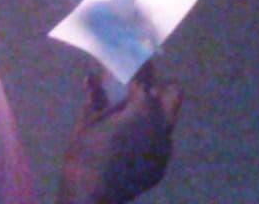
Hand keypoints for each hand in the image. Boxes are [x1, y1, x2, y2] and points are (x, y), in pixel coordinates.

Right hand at [56, 62, 181, 203]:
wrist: (90, 198)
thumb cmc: (85, 155)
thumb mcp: (86, 122)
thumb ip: (95, 97)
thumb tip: (91, 76)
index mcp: (143, 108)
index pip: (144, 79)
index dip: (134, 73)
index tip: (129, 67)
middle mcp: (161, 125)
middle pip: (173, 93)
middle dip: (158, 89)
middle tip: (138, 93)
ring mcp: (164, 148)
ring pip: (169, 121)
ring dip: (155, 115)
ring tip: (133, 121)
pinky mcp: (160, 167)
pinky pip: (161, 146)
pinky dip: (150, 141)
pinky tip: (131, 147)